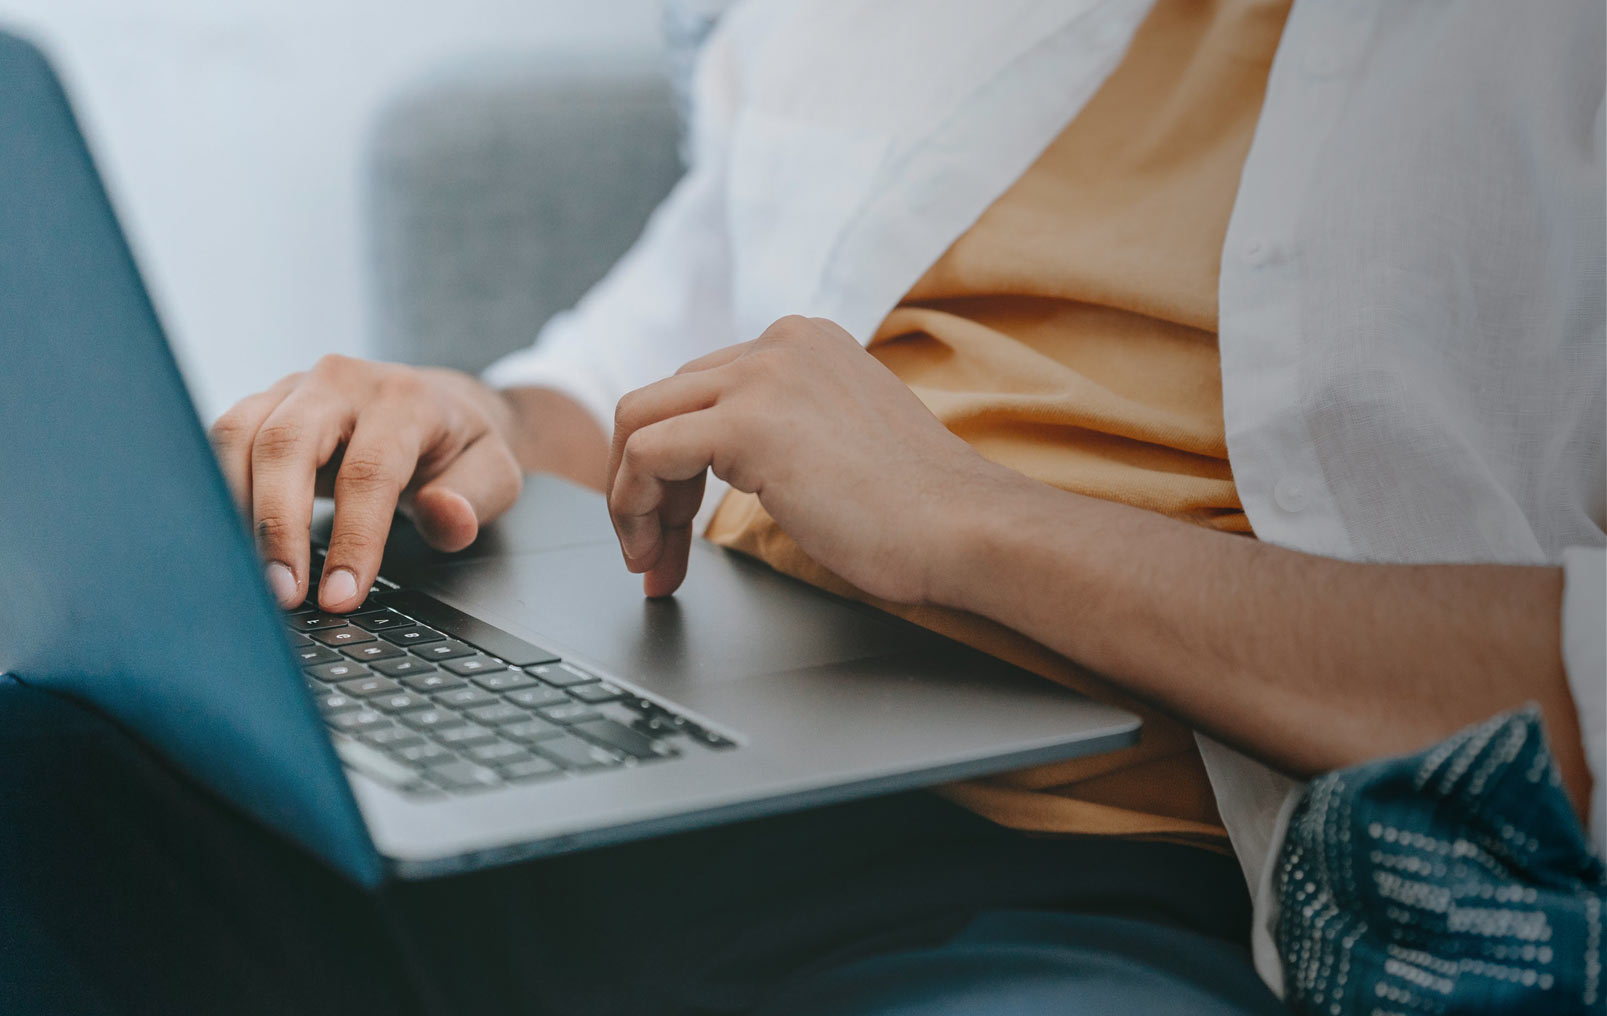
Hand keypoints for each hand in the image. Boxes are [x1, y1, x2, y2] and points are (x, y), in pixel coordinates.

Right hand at [209, 356, 523, 611]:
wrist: (438, 404)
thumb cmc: (459, 446)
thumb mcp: (494, 472)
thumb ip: (474, 497)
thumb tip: (446, 516)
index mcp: (404, 398)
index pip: (370, 470)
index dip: (354, 537)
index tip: (341, 595)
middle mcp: (341, 382)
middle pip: (288, 443)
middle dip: (278, 526)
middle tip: (282, 595)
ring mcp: (294, 388)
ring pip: (239, 436)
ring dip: (233, 510)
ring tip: (245, 575)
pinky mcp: (262, 405)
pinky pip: (221, 441)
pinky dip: (215, 491)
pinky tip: (226, 540)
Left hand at [607, 315, 1019, 599]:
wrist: (965, 528)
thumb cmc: (918, 510)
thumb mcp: (839, 441)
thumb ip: (784, 430)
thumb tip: (722, 465)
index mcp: (804, 343)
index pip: (701, 389)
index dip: (677, 467)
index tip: (676, 529)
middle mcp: (778, 343)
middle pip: (663, 402)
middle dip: (646, 487)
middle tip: (655, 555)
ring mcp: (761, 375)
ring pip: (638, 422)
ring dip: (630, 500)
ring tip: (650, 561)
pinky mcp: (746, 423)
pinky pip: (646, 456)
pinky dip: (633, 507)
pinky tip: (658, 552)